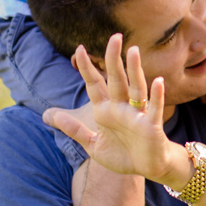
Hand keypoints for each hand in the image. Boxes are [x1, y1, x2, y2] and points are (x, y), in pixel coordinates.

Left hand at [43, 35, 180, 183]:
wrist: (146, 168)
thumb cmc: (122, 154)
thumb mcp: (92, 144)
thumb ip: (74, 129)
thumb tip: (48, 116)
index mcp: (106, 110)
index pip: (94, 84)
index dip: (87, 67)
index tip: (79, 49)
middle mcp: (121, 108)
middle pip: (116, 79)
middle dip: (114, 59)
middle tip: (115, 37)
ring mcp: (137, 115)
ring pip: (136, 88)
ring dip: (135, 70)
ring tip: (133, 51)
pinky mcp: (150, 126)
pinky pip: (153, 109)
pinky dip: (156, 96)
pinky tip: (157, 82)